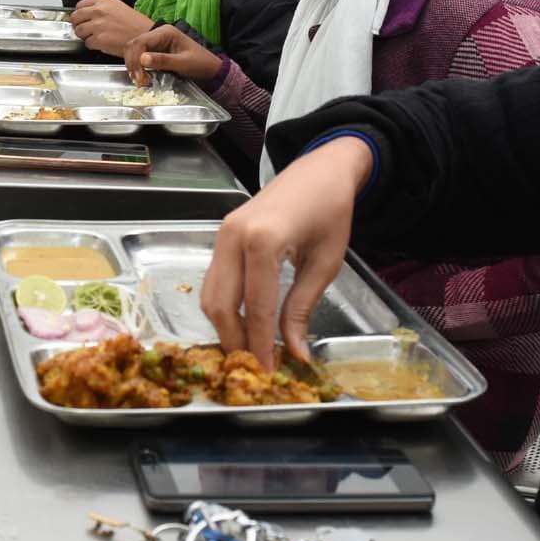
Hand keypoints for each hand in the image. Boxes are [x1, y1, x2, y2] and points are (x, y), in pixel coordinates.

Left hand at [69, 0, 153, 56]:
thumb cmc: (135, 24)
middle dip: (78, 25)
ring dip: (85, 36)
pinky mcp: (99, 39)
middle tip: (84, 30)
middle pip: (75, 17)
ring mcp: (98, 24)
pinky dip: (93, 46)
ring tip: (96, 37)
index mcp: (104, 0)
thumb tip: (85, 15)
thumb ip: (101, 8)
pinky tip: (102, 44)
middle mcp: (100, 10)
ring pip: (79, 31)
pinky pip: (87, 43)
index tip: (81, 19)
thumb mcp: (118, 7)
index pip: (80, 5)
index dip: (80, 14)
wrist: (146, 35)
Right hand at [123, 23, 220, 86]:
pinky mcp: (155, 50)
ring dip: (133, 65)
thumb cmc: (200, 64)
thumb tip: (142, 59)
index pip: (141, 42)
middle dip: (132, 63)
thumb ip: (163, 60)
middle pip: (134, 45)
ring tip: (140, 80)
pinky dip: (137, 67)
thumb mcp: (183, 63)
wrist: (210, 69)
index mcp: (166, 32)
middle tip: (138, 81)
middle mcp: (158, 34)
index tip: (140, 76)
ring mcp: (156, 42)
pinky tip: (142, 77)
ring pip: (134, 50)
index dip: (136, 59)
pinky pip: (139, 56)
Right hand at [202, 136, 372, 367]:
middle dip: (235, 341)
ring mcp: (222, 234)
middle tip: (254, 367)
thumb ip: (303, 308)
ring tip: (249, 350)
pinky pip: (213, 280)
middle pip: (221, 304)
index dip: (261, 344)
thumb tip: (295, 352)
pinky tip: (243, 323)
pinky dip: (224, 306)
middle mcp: (233, 236)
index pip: (256, 306)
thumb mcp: (325, 263)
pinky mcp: (221, 236)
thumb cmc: (330, 211)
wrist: (320, 169)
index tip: (269, 371)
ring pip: (209, 295)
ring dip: (225, 326)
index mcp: (263, 240)